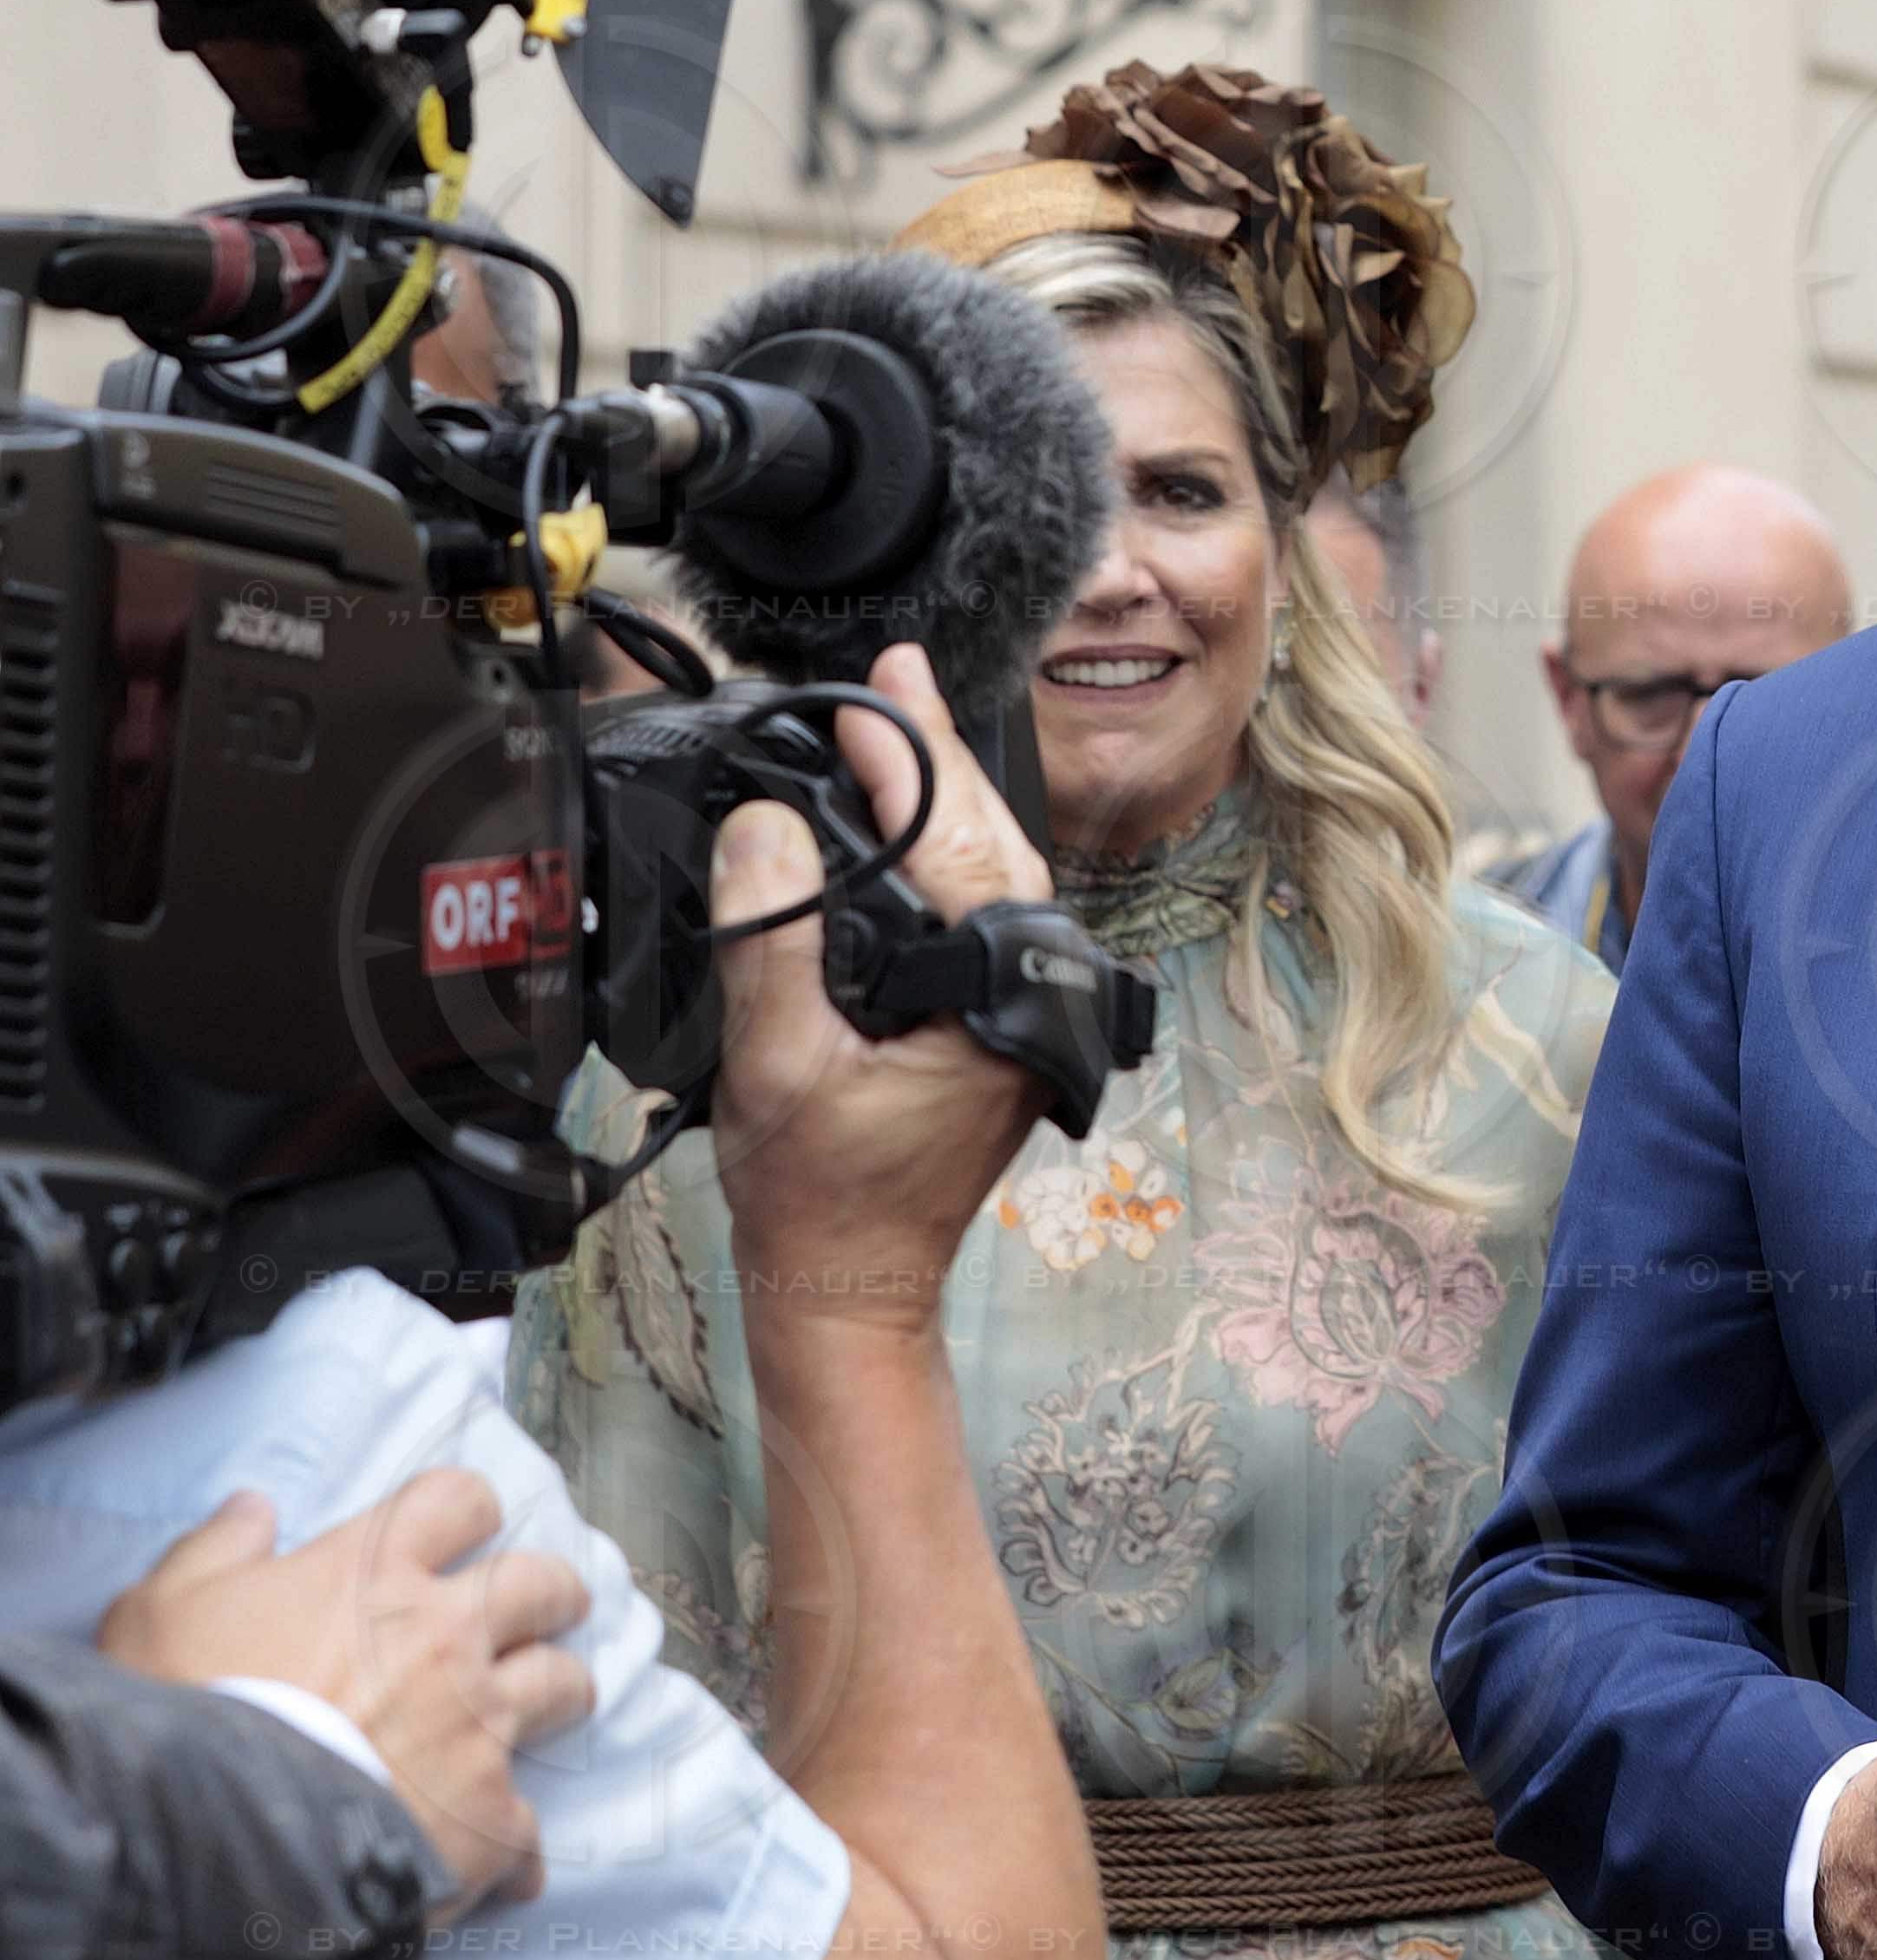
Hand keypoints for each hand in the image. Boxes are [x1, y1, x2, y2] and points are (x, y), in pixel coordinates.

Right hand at [94, 1471, 591, 1917]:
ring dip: (555, 1695)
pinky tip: (504, 1870)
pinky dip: (515, 1845)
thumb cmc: (179, 1713)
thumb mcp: (159, 1613)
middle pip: (543, 1586)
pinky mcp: (488, 1813)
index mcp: (373, 1574)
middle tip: (537, 1612)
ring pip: (564, 1685)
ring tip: (538, 1714)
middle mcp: (445, 1637)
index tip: (462, 1529)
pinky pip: (528, 1826)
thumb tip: (255, 1508)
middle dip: (547, 1596)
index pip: (457, 1500)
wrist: (207, 1837)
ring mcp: (477, 1724)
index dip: (465, 1510)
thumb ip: (214, 1552)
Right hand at [707, 641, 1052, 1332]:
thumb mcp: (777, 1063)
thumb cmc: (822, 1195)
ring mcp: (1018, 1006)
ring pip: (990, 871)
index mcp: (999, 996)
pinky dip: (938, 856)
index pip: (961, 843)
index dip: (913, 759)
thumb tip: (764, 828)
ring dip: (940, 799)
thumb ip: (771, 941)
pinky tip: (900, 824)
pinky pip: (975, 912)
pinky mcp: (993, 1019)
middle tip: (897, 675)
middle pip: (991, 839)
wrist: (849, 1284)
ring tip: (894, 726)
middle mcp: (1029, 992)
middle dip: (936, 756)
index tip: (884, 688)